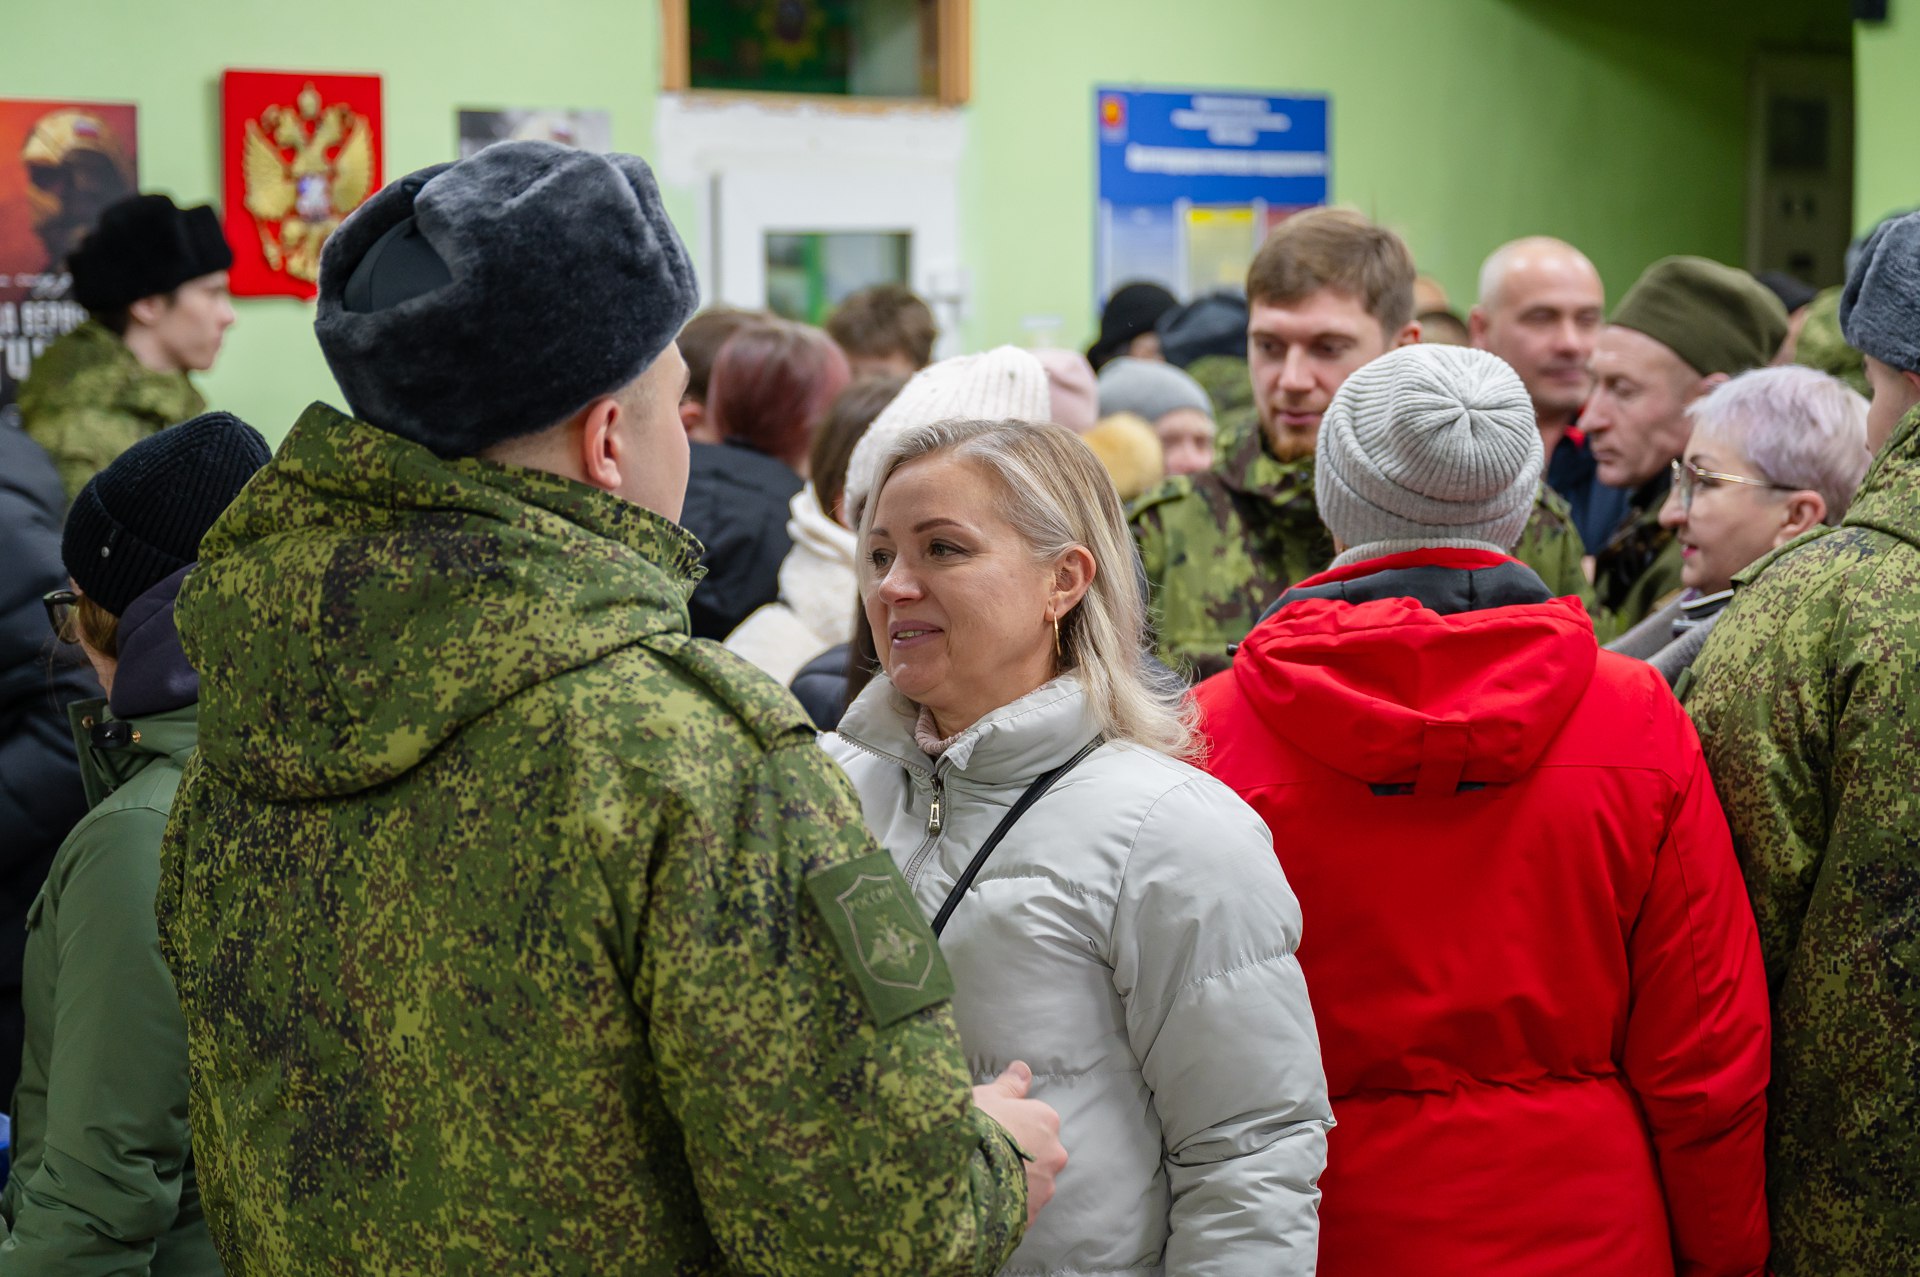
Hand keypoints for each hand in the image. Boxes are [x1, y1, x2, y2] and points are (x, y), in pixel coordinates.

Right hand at [971, 1060, 1067, 1225]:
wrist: (963, 1180)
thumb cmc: (975, 1129)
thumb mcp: (987, 1097)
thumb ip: (1009, 1085)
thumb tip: (1023, 1069)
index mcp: (1046, 1121)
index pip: (1035, 1119)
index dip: (1011, 1123)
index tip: (991, 1128)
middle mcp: (1054, 1154)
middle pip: (1037, 1151)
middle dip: (1018, 1153)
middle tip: (986, 1153)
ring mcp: (1045, 1188)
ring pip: (1032, 1181)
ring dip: (1014, 1179)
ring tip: (983, 1178)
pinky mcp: (1033, 1215)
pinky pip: (1022, 1205)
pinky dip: (1008, 1202)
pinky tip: (986, 1197)